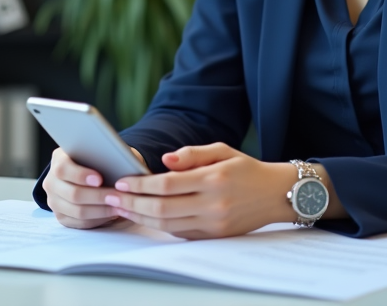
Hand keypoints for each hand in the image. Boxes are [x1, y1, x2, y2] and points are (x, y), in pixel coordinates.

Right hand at [41, 147, 120, 228]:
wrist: (83, 173)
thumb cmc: (95, 159)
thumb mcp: (95, 150)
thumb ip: (101, 153)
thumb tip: (118, 161)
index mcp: (58, 160)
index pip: (63, 169)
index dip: (80, 175)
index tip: (99, 179)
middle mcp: (51, 182)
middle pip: (73, 194)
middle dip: (97, 196)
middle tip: (116, 196)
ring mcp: (54, 201)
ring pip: (78, 211)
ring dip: (101, 210)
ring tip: (118, 206)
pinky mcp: (61, 217)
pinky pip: (80, 223)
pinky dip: (98, 219)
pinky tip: (111, 213)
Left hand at [105, 142, 297, 238]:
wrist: (276, 195)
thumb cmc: (245, 168)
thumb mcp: (222, 150)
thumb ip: (191, 154)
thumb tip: (163, 159)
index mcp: (213, 179)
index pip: (166, 184)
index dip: (140, 184)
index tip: (121, 180)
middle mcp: (213, 204)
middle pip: (161, 208)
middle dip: (131, 203)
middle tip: (110, 196)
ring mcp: (213, 224)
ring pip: (167, 224)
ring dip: (139, 217)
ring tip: (121, 208)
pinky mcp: (214, 236)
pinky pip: (179, 233)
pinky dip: (158, 225)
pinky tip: (143, 216)